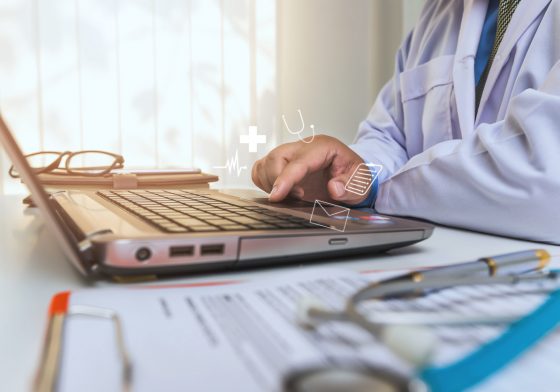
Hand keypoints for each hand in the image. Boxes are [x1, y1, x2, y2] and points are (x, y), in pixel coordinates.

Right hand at [251, 135, 369, 204]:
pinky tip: (279, 191)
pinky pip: (261, 168)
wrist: (350, 175)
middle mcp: (303, 147)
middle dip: (277, 181)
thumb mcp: (361, 182)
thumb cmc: (353, 176)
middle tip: (296, 197)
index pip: (298, 161)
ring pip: (265, 162)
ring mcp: (290, 154)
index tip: (276, 196)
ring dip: (270, 183)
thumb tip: (334, 189)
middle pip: (276, 157)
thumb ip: (350, 186)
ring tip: (290, 196)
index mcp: (322, 147)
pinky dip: (263, 181)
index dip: (285, 179)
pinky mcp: (282, 163)